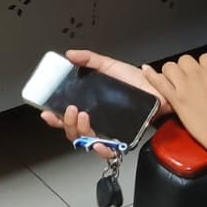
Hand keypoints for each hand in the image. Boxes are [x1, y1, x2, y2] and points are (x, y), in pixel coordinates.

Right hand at [38, 48, 159, 158]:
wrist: (159, 90)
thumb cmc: (137, 81)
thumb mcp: (110, 66)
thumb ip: (90, 60)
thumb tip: (70, 55)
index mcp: (90, 105)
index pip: (66, 116)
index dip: (54, 117)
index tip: (47, 112)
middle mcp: (97, 121)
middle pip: (72, 131)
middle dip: (66, 123)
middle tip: (70, 110)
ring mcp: (108, 131)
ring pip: (85, 141)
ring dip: (79, 131)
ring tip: (83, 116)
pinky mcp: (121, 139)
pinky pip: (107, 152)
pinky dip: (100, 150)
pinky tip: (97, 143)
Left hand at [142, 54, 206, 153]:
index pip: (205, 57)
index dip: (203, 66)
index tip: (204, 76)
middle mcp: (198, 74)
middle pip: (185, 60)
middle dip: (185, 69)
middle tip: (188, 81)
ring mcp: (184, 85)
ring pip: (170, 67)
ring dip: (171, 73)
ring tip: (172, 81)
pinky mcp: (174, 98)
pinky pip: (158, 82)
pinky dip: (151, 76)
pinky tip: (146, 71)